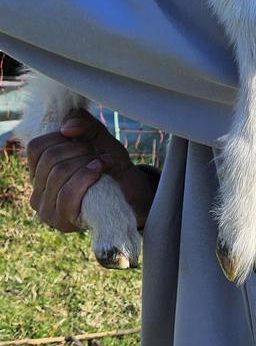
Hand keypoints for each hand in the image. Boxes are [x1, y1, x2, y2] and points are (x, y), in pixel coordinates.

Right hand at [26, 110, 157, 232]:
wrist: (129, 190)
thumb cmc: (108, 163)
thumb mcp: (97, 136)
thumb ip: (83, 124)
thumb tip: (66, 127)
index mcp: (39, 172)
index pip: (36, 148)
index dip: (61, 137)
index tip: (82, 139)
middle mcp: (37, 192)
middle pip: (50, 158)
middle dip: (78, 149)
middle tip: (95, 152)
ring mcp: (47, 209)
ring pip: (59, 173)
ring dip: (86, 161)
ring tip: (101, 162)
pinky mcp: (62, 221)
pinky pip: (67, 193)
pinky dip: (86, 176)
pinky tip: (99, 169)